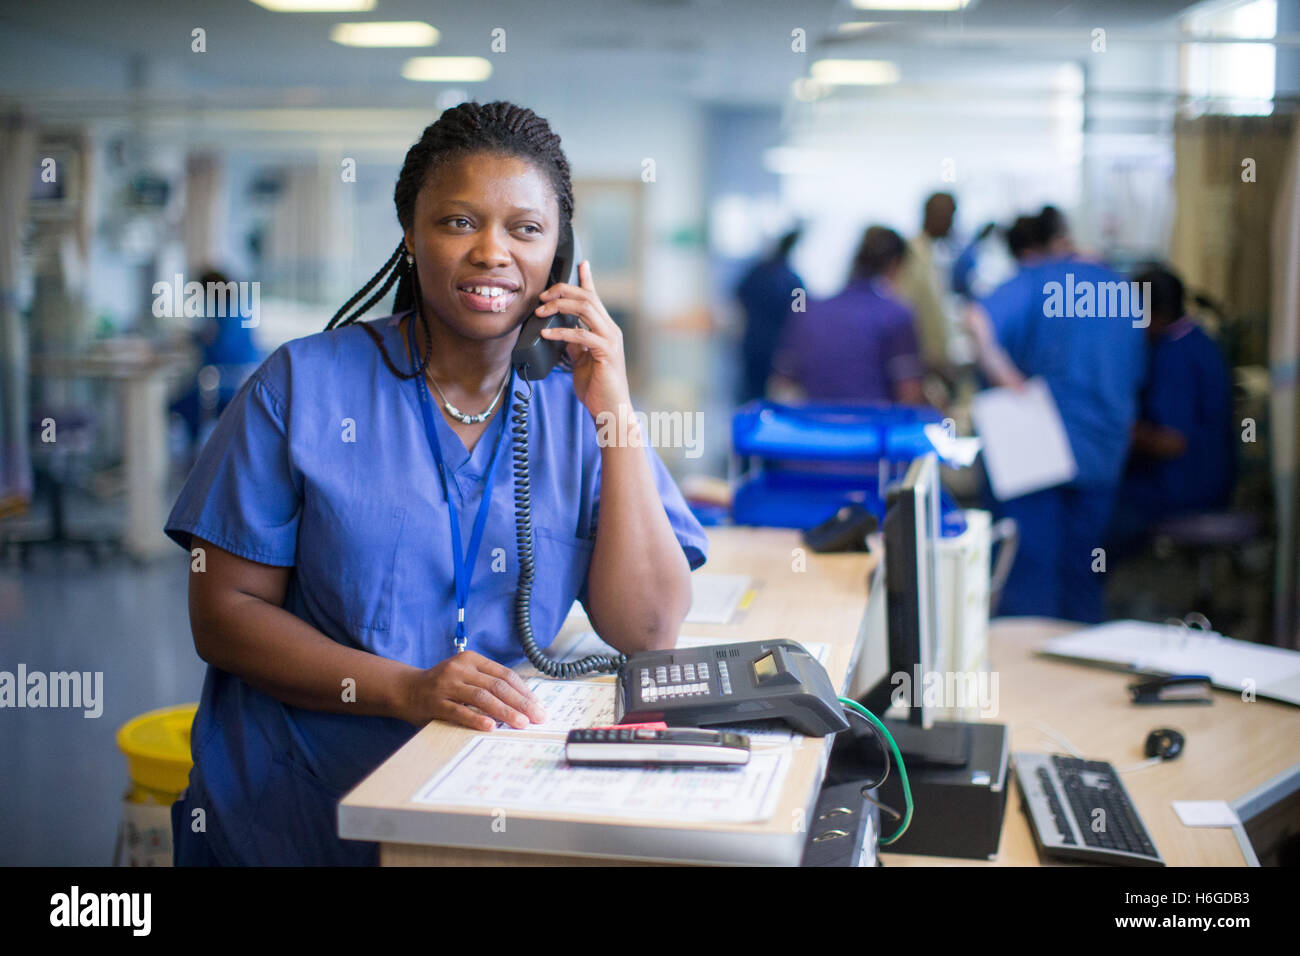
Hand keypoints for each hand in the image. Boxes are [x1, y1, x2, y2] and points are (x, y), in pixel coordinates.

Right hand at [401, 651, 545, 730]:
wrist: (405, 689)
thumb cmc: (443, 685)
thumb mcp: (465, 675)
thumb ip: (487, 683)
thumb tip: (523, 701)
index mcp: (471, 659)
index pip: (504, 674)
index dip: (524, 691)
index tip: (538, 705)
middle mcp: (459, 668)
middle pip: (497, 686)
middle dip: (521, 703)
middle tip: (538, 717)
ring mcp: (446, 685)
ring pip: (481, 697)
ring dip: (504, 711)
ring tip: (521, 723)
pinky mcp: (435, 702)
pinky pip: (459, 711)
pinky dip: (476, 719)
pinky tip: (491, 727)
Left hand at [535, 261, 631, 418]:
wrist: (611, 411)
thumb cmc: (598, 388)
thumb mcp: (582, 361)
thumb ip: (574, 343)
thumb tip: (560, 330)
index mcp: (605, 330)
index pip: (595, 298)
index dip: (587, 279)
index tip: (580, 263)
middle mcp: (610, 330)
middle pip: (587, 297)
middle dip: (562, 291)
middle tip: (541, 297)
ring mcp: (610, 340)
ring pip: (586, 309)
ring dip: (560, 306)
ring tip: (540, 312)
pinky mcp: (606, 353)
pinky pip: (581, 335)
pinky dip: (561, 331)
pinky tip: (547, 332)